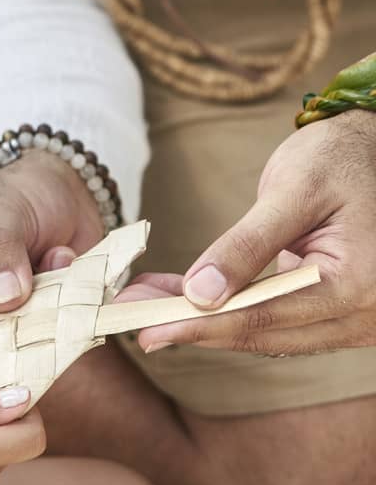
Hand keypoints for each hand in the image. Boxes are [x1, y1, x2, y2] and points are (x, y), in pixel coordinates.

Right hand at [0, 150, 101, 354]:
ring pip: (11, 353)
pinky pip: (46, 343)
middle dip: (7, 343)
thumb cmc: (13, 195)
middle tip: (37, 314)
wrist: (60, 190)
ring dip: (42, 321)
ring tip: (53, 263)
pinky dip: (66, 316)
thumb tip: (3, 299)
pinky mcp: (29, 326)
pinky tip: (67, 261)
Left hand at [131, 112, 375, 356]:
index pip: (263, 317)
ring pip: (267, 333)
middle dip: (192, 326)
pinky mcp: (339, 312)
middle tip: (131, 317)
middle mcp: (363, 315)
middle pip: (263, 334)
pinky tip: (183, 297)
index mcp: (357, 285)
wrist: (371, 150)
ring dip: (206, 321)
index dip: (198, 325)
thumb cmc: (338, 159)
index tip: (145, 328)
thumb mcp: (291, 190)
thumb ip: (245, 245)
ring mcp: (354, 319)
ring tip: (148, 302)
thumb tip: (199, 295)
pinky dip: (232, 310)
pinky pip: (279, 320)